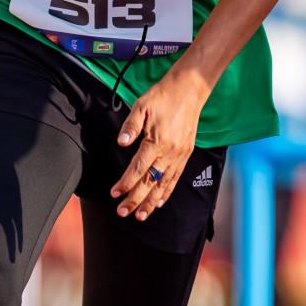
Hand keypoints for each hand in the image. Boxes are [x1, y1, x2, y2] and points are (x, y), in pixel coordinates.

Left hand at [110, 69, 208, 220]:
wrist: (190, 89)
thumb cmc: (163, 96)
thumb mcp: (141, 106)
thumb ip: (130, 126)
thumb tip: (121, 142)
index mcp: (157, 141)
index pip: (138, 168)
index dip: (126, 183)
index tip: (115, 194)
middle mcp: (170, 151)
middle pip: (150, 181)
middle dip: (136, 199)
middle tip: (123, 212)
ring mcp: (179, 154)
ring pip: (164, 183)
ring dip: (151, 201)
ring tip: (141, 216)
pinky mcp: (186, 153)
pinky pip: (176, 177)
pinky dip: (167, 191)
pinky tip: (160, 202)